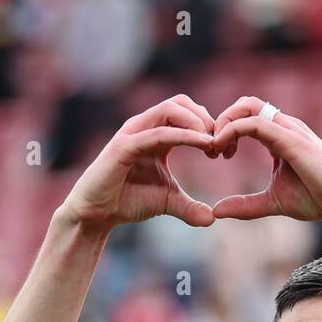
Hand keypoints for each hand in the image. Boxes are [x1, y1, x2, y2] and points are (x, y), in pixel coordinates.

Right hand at [60, 95, 217, 229]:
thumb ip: (190, 207)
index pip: (186, 113)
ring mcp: (133, 133)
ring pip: (170, 109)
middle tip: (222, 142)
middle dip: (206, 118)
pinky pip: (159, 133)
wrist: (96, 213)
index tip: (225, 149)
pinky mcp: (125, 146)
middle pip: (180, 103)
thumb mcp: (167, 202)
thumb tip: (211, 218)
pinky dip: (183, 135)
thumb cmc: (128, 201)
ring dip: (197, 121)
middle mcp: (144, 127)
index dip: (209, 126)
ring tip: (213, 141)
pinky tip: (203, 144)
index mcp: (156, 134)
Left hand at [209, 97, 321, 225]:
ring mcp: (289, 130)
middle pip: (244, 104)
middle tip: (212, 149)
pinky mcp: (291, 140)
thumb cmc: (318, 200)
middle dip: (221, 121)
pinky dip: (232, 131)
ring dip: (223, 124)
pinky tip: (222, 149)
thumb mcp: (272, 202)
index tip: (216, 155)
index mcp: (280, 136)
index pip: (246, 116)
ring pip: (247, 107)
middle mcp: (285, 127)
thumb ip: (245, 205)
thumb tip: (216, 211)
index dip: (225, 130)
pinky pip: (255, 123)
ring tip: (214, 149)